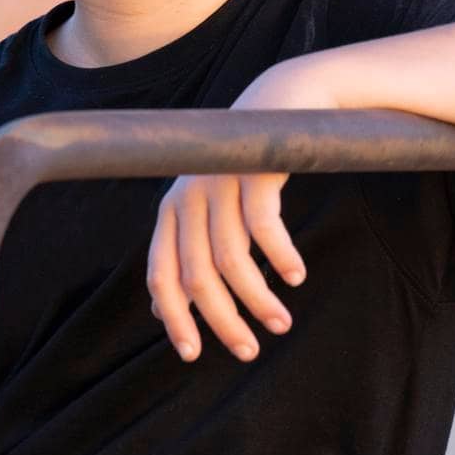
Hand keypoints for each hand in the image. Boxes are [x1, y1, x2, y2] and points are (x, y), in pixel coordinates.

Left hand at [146, 61, 333, 363]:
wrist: (279, 99)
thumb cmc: (244, 162)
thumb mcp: (208, 205)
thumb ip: (185, 249)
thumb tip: (159, 310)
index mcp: (172, 209)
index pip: (160, 275)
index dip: (174, 318)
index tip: (194, 355)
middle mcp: (188, 195)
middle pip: (197, 277)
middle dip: (223, 321)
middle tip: (250, 351)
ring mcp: (219, 180)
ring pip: (231, 260)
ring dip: (257, 299)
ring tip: (281, 322)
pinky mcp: (252, 169)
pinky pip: (263, 227)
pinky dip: (279, 257)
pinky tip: (295, 276)